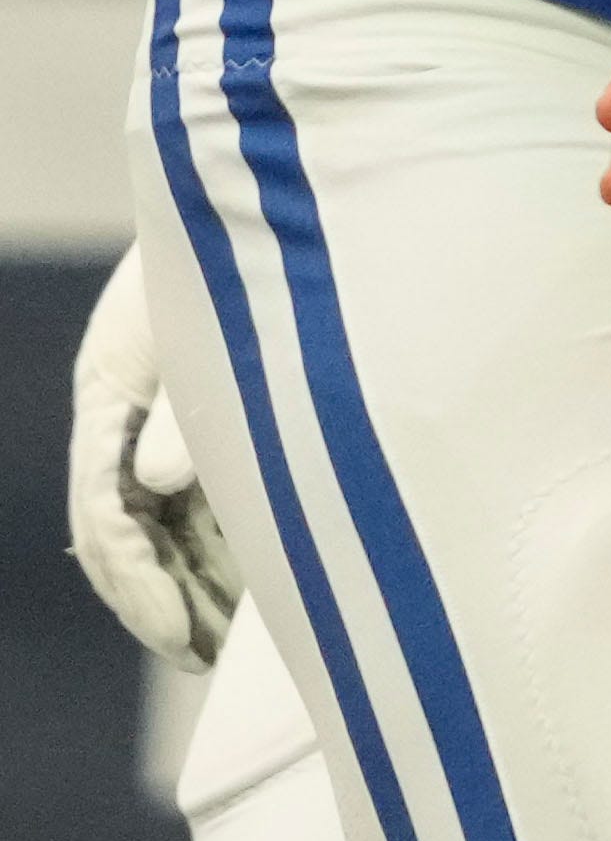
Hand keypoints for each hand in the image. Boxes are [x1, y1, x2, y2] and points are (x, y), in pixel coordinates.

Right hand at [65, 244, 237, 669]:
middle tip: (195, 657)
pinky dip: (211, 534)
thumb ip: (189, 405)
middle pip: (123, 528)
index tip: (177, 638)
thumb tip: (157, 486)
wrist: (275, 183)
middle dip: (157, 596)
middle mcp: (122, 405)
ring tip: (217, 641)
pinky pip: (191, 485)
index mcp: (109, 387)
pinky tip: (243, 577)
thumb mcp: (214, 322)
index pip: (105, 515)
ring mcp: (155, 405)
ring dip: (184, 575)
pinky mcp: (195, 402)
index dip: (139, 584)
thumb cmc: (248, 246)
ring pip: (156, 516)